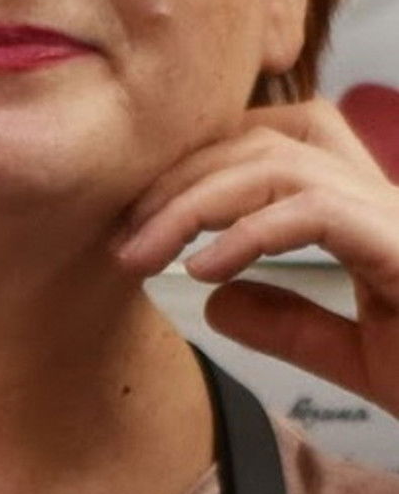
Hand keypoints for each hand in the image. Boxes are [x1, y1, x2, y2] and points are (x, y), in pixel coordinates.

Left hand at [114, 98, 398, 417]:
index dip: (192, 165)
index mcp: (361, 199)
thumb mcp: (355, 353)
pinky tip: (202, 272)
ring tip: (140, 253)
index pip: (262, 140)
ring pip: (273, 163)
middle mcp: (375, 186)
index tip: (136, 217)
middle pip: (255, 140)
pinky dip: (247, 234)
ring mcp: (390, 208)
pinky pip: (310, 209)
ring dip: (192, 205)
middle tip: (120, 236)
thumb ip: (290, 320)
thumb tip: (215, 299)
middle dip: (175, 180)